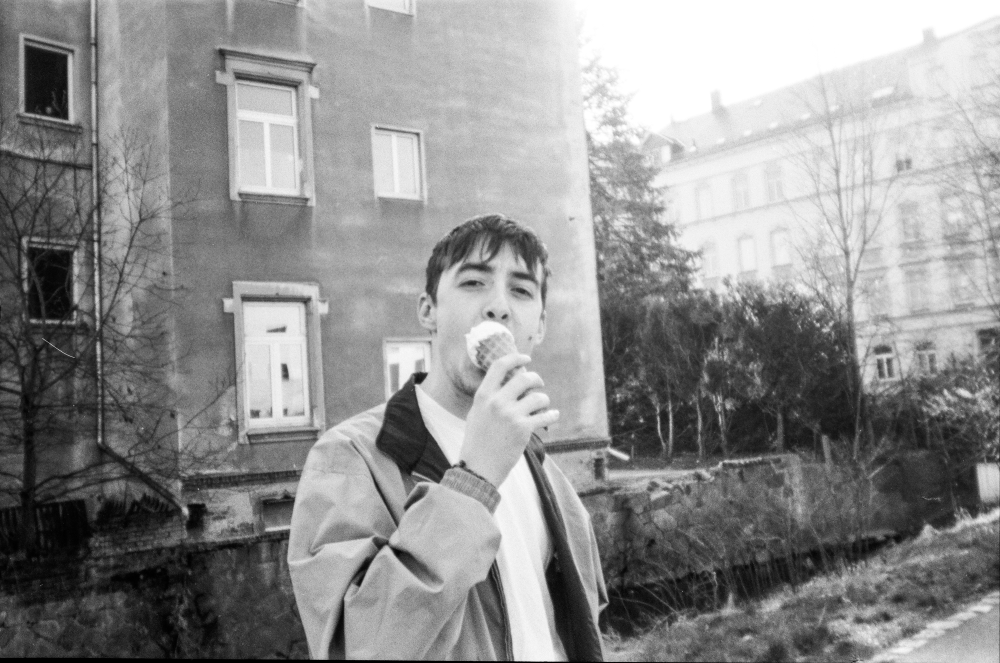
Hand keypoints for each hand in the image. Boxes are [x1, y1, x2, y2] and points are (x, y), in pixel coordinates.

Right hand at [459, 353, 559, 486]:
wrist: (478, 469)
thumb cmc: (477, 442)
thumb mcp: (476, 414)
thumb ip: (490, 398)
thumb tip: (508, 383)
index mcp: (483, 396)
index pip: (500, 366)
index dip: (515, 358)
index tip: (526, 358)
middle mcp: (497, 402)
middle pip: (524, 377)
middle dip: (536, 379)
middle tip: (539, 384)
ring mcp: (511, 415)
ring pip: (538, 397)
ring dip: (544, 400)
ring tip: (542, 407)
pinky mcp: (524, 429)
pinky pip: (545, 415)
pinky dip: (552, 415)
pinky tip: (553, 416)